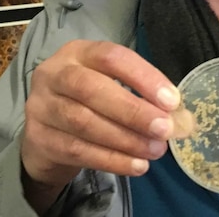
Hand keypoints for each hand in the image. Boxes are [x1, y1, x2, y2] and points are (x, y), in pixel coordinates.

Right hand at [20, 40, 179, 209]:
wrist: (45, 137)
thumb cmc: (87, 104)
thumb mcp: (108, 87)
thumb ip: (140, 96)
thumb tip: (180, 118)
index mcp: (77, 52)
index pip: (111, 57)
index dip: (142, 76)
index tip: (171, 100)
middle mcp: (53, 74)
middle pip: (92, 89)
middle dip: (133, 110)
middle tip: (164, 129)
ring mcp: (41, 106)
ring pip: (84, 122)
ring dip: (126, 139)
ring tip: (155, 150)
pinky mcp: (38, 139)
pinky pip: (78, 150)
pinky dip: (112, 160)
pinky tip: (136, 165)